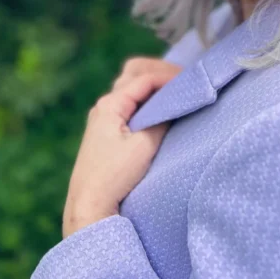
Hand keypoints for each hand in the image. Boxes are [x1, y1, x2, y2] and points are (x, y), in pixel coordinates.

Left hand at [62, 58, 181, 238]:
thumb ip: (161, 119)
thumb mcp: (144, 145)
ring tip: (175, 90)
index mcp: (110, 104)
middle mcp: (104, 106)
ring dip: (152, 85)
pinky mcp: (106, 132)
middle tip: (183, 78)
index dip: (169, 76)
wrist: (89, 206)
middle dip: (160, 72)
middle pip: (134, 75)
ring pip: (131, 89)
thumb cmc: (115, 175)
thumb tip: (174, 105)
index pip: (145, 78)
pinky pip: (129, 103)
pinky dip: (146, 99)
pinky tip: (159, 107)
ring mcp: (103, 118)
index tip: (191, 80)